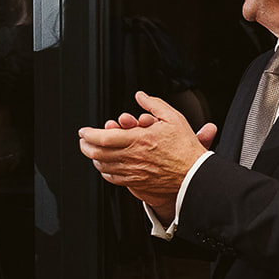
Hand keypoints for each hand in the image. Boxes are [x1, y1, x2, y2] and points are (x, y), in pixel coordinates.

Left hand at [78, 91, 215, 211]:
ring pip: (103, 166)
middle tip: (83, 141)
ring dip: (94, 158)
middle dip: (85, 146)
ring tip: (93, 152)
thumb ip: (154, 104)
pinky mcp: (137, 182)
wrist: (194, 174)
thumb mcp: (173, 119)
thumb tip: (140, 95)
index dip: (88, 134)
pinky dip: (105, 171)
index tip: (84, 131)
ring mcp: (133, 171)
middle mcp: (132, 157)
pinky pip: (113, 178)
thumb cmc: (185, 148)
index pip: (102, 138)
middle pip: (97, 153)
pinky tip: (106, 166)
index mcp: (138, 139)